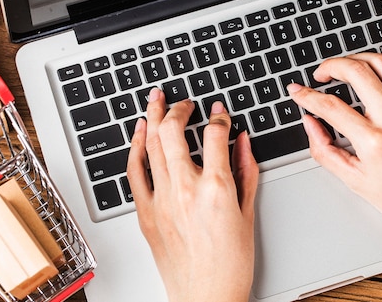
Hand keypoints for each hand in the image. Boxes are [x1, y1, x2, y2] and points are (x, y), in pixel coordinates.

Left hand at [127, 88, 258, 301]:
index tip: (219, 112)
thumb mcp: (247, 213)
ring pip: (152, 145)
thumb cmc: (230, 264)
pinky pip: (134, 172)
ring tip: (156, 100)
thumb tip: (243, 143)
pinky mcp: (145, 213)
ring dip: (153, 117)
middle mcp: (185, 189)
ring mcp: (161, 200)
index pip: (215, 134)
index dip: (218, 116)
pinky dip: (136, 148)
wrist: (205, 297)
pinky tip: (140, 134)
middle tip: (184, 101)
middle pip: (174, 131)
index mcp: (216, 188)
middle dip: (179, 108)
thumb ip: (245, 171)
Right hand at [287, 53, 381, 239]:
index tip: (298, 91)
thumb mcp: (355, 181)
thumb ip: (325, 150)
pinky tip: (381, 66)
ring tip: (347, 66)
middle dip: (330, 66)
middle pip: (356, 71)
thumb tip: (311, 123)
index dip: (306, 95)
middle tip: (322, 74)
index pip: (329, 106)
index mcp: (373, 142)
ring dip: (358, 58)